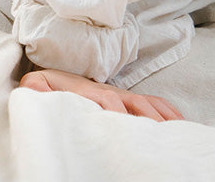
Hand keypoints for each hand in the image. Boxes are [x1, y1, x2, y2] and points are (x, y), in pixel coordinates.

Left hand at [19, 68, 184, 120]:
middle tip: (156, 135)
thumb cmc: (45, 88)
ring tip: (172, 134)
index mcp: (86, 90)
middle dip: (145, 117)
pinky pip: (153, 102)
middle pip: (132, 101)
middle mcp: (106, 91)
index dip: (117, 112)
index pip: (108, 99)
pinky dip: (167, 111)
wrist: (50, 78)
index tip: (124, 126)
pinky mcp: (127, 101)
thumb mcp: (36, 86)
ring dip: (159, 116)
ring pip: (145, 102)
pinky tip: (178, 124)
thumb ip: (35, 86)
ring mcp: (119, 95)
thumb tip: (35, 89)